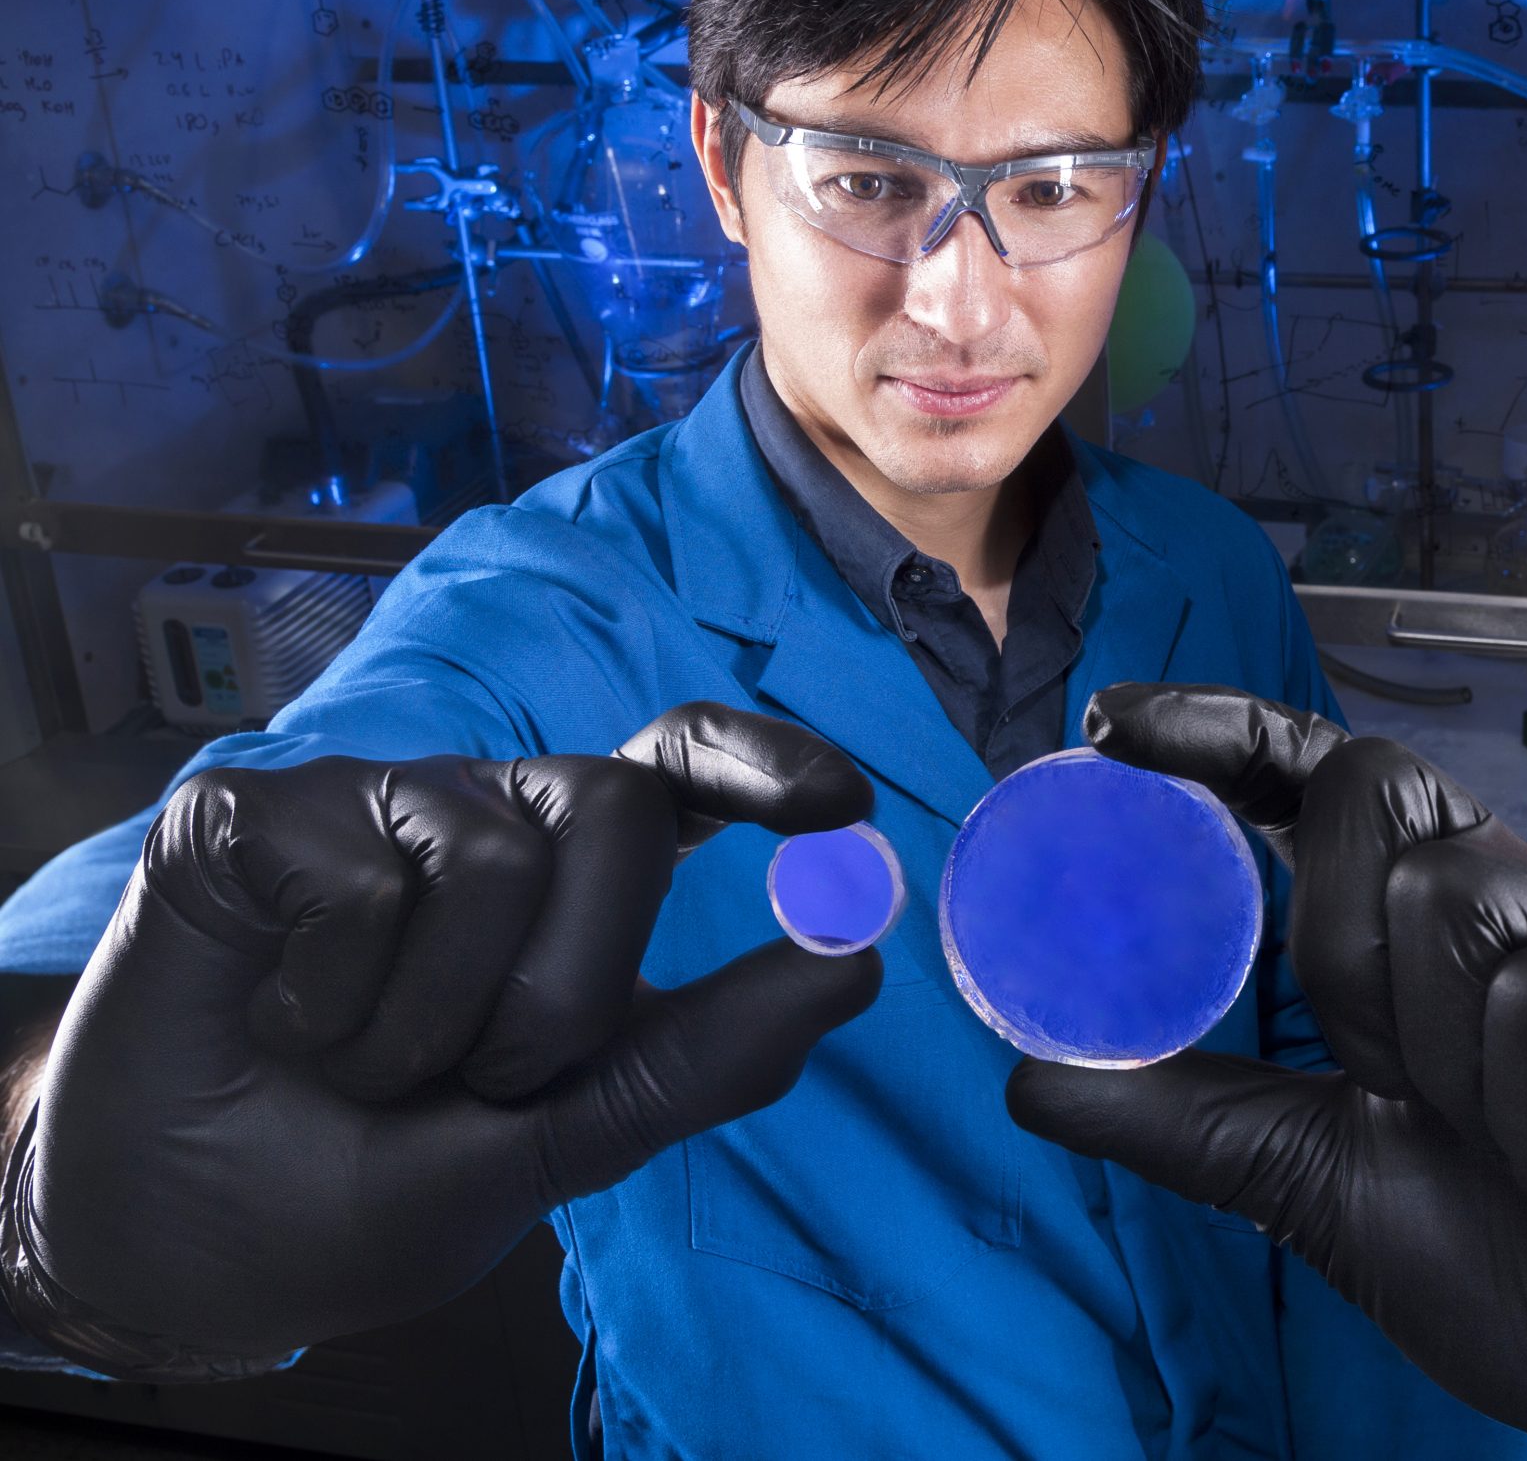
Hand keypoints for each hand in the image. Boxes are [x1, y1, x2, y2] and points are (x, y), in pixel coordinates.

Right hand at [1, 703, 881, 1379]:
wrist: (189, 1244)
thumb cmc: (376, 1181)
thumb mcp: (561, 1140)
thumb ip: (704, 1057)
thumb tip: (857, 967)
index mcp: (572, 884)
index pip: (684, 767)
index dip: (764, 762)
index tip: (843, 805)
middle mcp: (485, 819)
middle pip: (614, 811)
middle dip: (572, 987)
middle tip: (484, 1082)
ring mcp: (371, 806)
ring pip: (491, 857)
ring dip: (436, 1020)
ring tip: (363, 1066)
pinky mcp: (254, 815)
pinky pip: (355, 878)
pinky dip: (329, 999)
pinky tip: (283, 1023)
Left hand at [1008, 685, 1526, 1460]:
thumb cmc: (1524, 1278)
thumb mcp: (1324, 1192)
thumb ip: (1195, 1119)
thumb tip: (1030, 1074)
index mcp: (1418, 939)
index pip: (1315, 788)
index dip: (1219, 735)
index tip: (1113, 723)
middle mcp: (1508, 903)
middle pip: (1374, 791)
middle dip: (1340, 947)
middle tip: (1393, 1086)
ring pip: (1452, 892)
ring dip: (1444, 1060)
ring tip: (1513, 1150)